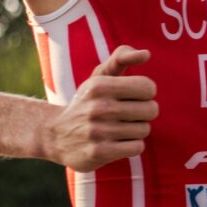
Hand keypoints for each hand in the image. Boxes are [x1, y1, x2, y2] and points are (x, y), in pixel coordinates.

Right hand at [43, 46, 157, 171]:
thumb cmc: (87, 102)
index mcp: (99, 85)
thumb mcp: (99, 76)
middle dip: (144, 113)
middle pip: (151, 110)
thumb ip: (121, 58)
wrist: (55, 135)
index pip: (148, 87)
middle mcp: (98, 107)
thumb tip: (147, 54)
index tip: (132, 96)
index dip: (145, 93)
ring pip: (144, 129)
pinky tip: (116, 142)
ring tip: (117, 128)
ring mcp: (97, 131)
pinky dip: (131, 145)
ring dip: (136, 130)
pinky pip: (137, 147)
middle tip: (126, 114)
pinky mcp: (98, 153)